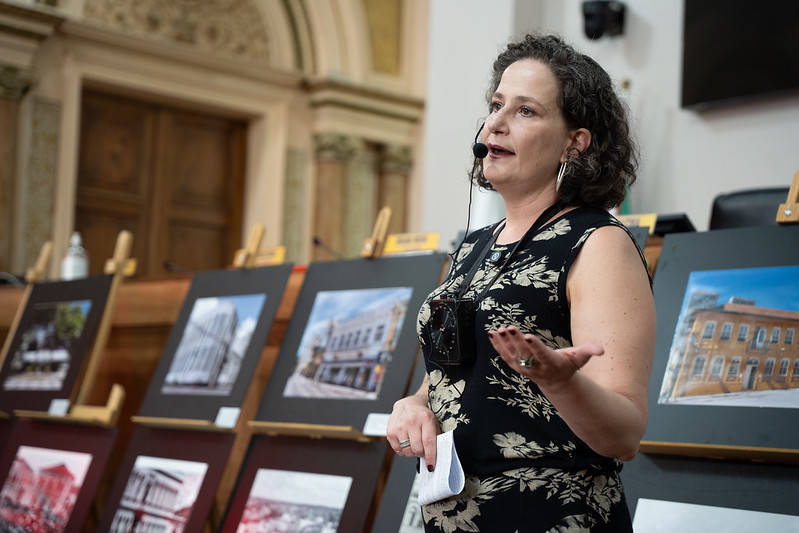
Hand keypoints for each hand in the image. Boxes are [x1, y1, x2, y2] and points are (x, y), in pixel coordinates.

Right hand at [386, 391, 439, 471]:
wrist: (408, 405)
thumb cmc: (422, 416)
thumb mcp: (433, 423)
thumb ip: (436, 438)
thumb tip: (435, 457)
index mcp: (425, 418)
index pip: (428, 442)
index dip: (430, 456)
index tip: (431, 466)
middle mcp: (411, 421)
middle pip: (417, 449)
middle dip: (421, 453)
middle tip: (423, 449)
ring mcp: (399, 426)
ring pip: (407, 451)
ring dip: (412, 452)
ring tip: (414, 444)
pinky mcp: (390, 432)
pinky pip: (398, 450)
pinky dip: (403, 450)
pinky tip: (406, 442)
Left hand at [488, 326, 602, 389]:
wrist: (556, 382)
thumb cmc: (568, 365)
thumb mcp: (580, 359)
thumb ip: (589, 352)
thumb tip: (602, 349)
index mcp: (551, 363)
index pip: (541, 354)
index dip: (534, 345)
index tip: (528, 335)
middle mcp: (536, 367)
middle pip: (524, 353)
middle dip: (516, 341)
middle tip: (509, 328)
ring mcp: (524, 368)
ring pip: (512, 355)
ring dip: (504, 343)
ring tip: (499, 330)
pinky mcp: (516, 365)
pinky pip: (504, 355)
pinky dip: (497, 345)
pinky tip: (492, 334)